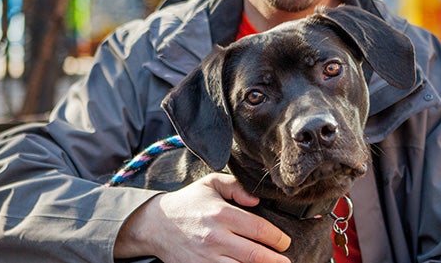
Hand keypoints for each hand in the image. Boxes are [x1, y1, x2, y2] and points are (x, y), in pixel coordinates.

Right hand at [114, 173, 291, 262]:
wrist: (155, 225)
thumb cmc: (188, 203)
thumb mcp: (210, 184)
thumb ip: (236, 186)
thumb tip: (257, 198)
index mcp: (221, 214)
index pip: (259, 229)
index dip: (277, 238)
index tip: (284, 242)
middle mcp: (215, 238)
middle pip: (255, 255)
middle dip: (275, 260)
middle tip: (286, 260)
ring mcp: (207, 258)